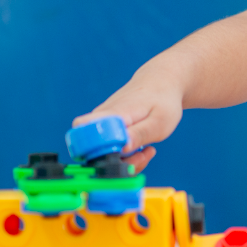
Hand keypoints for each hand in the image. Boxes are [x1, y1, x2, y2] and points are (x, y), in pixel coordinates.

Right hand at [72, 55, 184, 172]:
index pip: (84, 134)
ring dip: (124, 161)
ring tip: (147, 151)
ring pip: (102, 153)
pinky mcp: (106, 128)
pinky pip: (109, 148)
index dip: (96, 154)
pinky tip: (142, 148)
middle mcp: (100, 119)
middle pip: (92, 152)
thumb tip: (123, 148)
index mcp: (112, 115)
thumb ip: (140, 134)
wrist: (160, 81)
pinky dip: (125, 155)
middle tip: (141, 157)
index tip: (122, 157)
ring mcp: (101, 123)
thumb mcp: (160, 120)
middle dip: (116, 165)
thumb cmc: (162, 100)